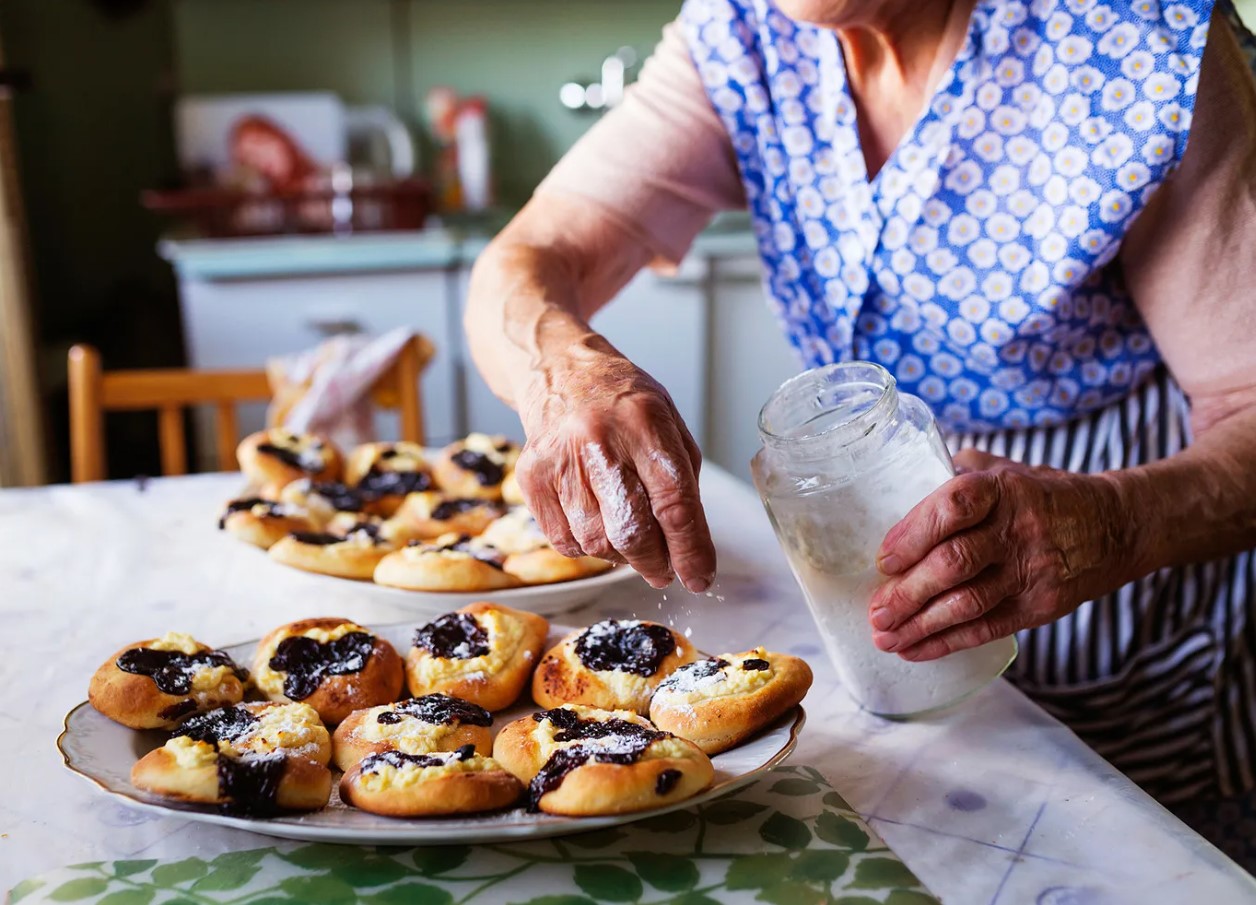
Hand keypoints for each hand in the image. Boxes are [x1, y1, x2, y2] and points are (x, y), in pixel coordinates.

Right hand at [513, 334, 715, 591]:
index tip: (700, 578)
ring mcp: (559, 460)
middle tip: (664, 570)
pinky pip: (565, 541)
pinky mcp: (532, 478)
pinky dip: (588, 547)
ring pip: (596, 542)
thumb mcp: (668, 425)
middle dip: (655, 562)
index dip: (690, 549)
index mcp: (644, 420)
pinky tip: (597, 523)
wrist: (559, 374)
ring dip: (621, 555)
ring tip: (629, 539)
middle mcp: (598, 439)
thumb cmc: (622, 403)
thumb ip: (681, 482)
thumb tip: (689, 548)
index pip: (673, 501)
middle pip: (632, 530)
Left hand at [868, 448, 1137, 660]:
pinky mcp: (1042, 606)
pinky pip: (988, 628)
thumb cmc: (1044, 495)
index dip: (912, 534)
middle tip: (876, 612)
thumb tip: (899, 487)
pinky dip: (947, 642)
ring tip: (885, 637)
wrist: (1117, 525)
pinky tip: (915, 650)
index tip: (882, 560)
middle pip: (954, 563)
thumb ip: (958, 476)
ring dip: (921, 625)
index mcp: (1003, 488)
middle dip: (908, 592)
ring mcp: (1032, 570)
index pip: (952, 508)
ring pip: (968, 603)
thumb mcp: (1006, 470)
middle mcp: (1018, 529)